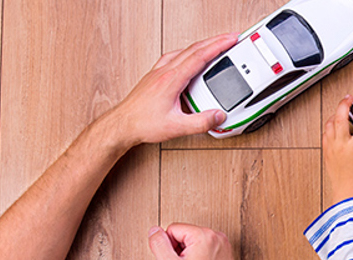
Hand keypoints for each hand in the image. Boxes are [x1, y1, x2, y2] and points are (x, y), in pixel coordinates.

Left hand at [99, 33, 238, 147]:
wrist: (122, 124)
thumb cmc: (142, 124)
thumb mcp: (176, 127)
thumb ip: (201, 123)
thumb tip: (218, 116)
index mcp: (172, 80)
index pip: (199, 56)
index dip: (217, 46)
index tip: (230, 40)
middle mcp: (164, 72)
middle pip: (193, 49)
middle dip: (214, 41)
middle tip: (229, 38)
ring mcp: (158, 72)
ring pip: (182, 51)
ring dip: (200, 46)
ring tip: (213, 45)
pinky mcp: (153, 77)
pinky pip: (172, 58)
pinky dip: (185, 53)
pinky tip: (187, 57)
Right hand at [147, 223, 237, 259]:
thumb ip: (159, 245)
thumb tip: (154, 231)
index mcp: (204, 236)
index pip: (173, 229)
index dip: (166, 246)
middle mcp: (217, 238)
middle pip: (184, 235)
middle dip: (176, 251)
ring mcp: (224, 247)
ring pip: (194, 243)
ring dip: (186, 256)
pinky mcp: (226, 255)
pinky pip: (205, 250)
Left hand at [324, 96, 352, 203]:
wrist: (349, 193)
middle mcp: (342, 145)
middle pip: (340, 117)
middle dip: (345, 103)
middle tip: (349, 98)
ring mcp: (332, 148)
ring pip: (330, 123)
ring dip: (335, 113)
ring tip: (342, 109)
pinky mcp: (326, 152)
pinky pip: (325, 133)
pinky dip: (329, 125)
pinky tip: (334, 124)